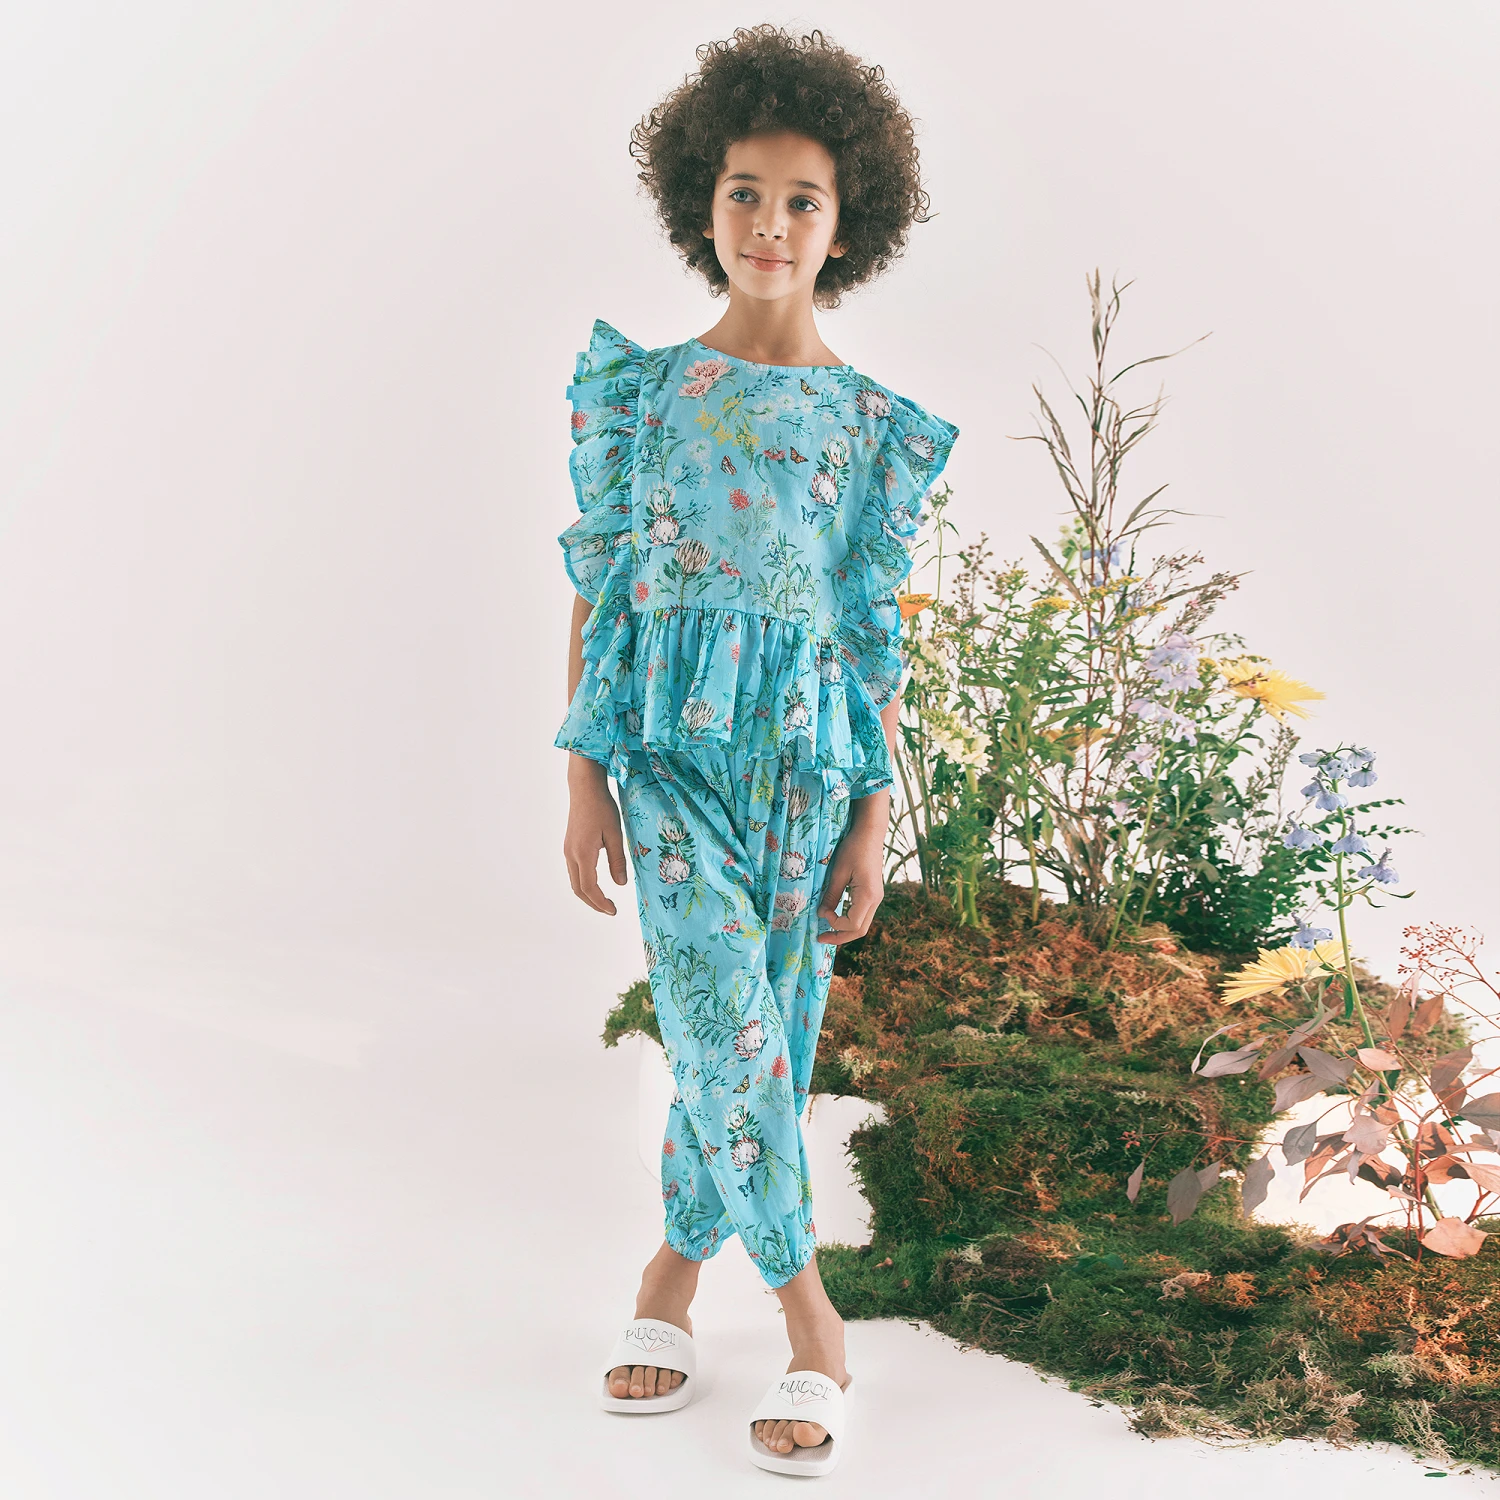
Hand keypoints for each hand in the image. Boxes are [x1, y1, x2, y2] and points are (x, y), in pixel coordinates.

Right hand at [563, 754, 628, 914]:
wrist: (585, 788)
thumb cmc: (602, 808)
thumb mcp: (615, 834)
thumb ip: (617, 860)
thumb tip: (621, 884)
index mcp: (583, 854)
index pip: (589, 887)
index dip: (601, 903)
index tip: (613, 911)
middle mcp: (571, 854)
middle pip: (578, 889)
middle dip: (593, 903)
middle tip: (609, 910)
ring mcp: (568, 850)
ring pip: (574, 881)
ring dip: (588, 895)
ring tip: (604, 901)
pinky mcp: (569, 845)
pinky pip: (574, 871)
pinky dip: (583, 883)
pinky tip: (595, 883)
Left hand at [815, 797, 888, 944]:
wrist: (870, 834)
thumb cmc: (853, 849)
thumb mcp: (838, 872)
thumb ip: (831, 895)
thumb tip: (821, 914)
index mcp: (868, 896)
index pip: (853, 924)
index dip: (835, 925)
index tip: (822, 914)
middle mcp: (876, 900)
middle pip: (860, 930)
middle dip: (840, 937)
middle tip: (821, 938)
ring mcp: (877, 897)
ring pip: (862, 924)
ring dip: (845, 930)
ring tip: (827, 930)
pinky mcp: (874, 893)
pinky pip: (862, 914)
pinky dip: (849, 920)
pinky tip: (836, 917)